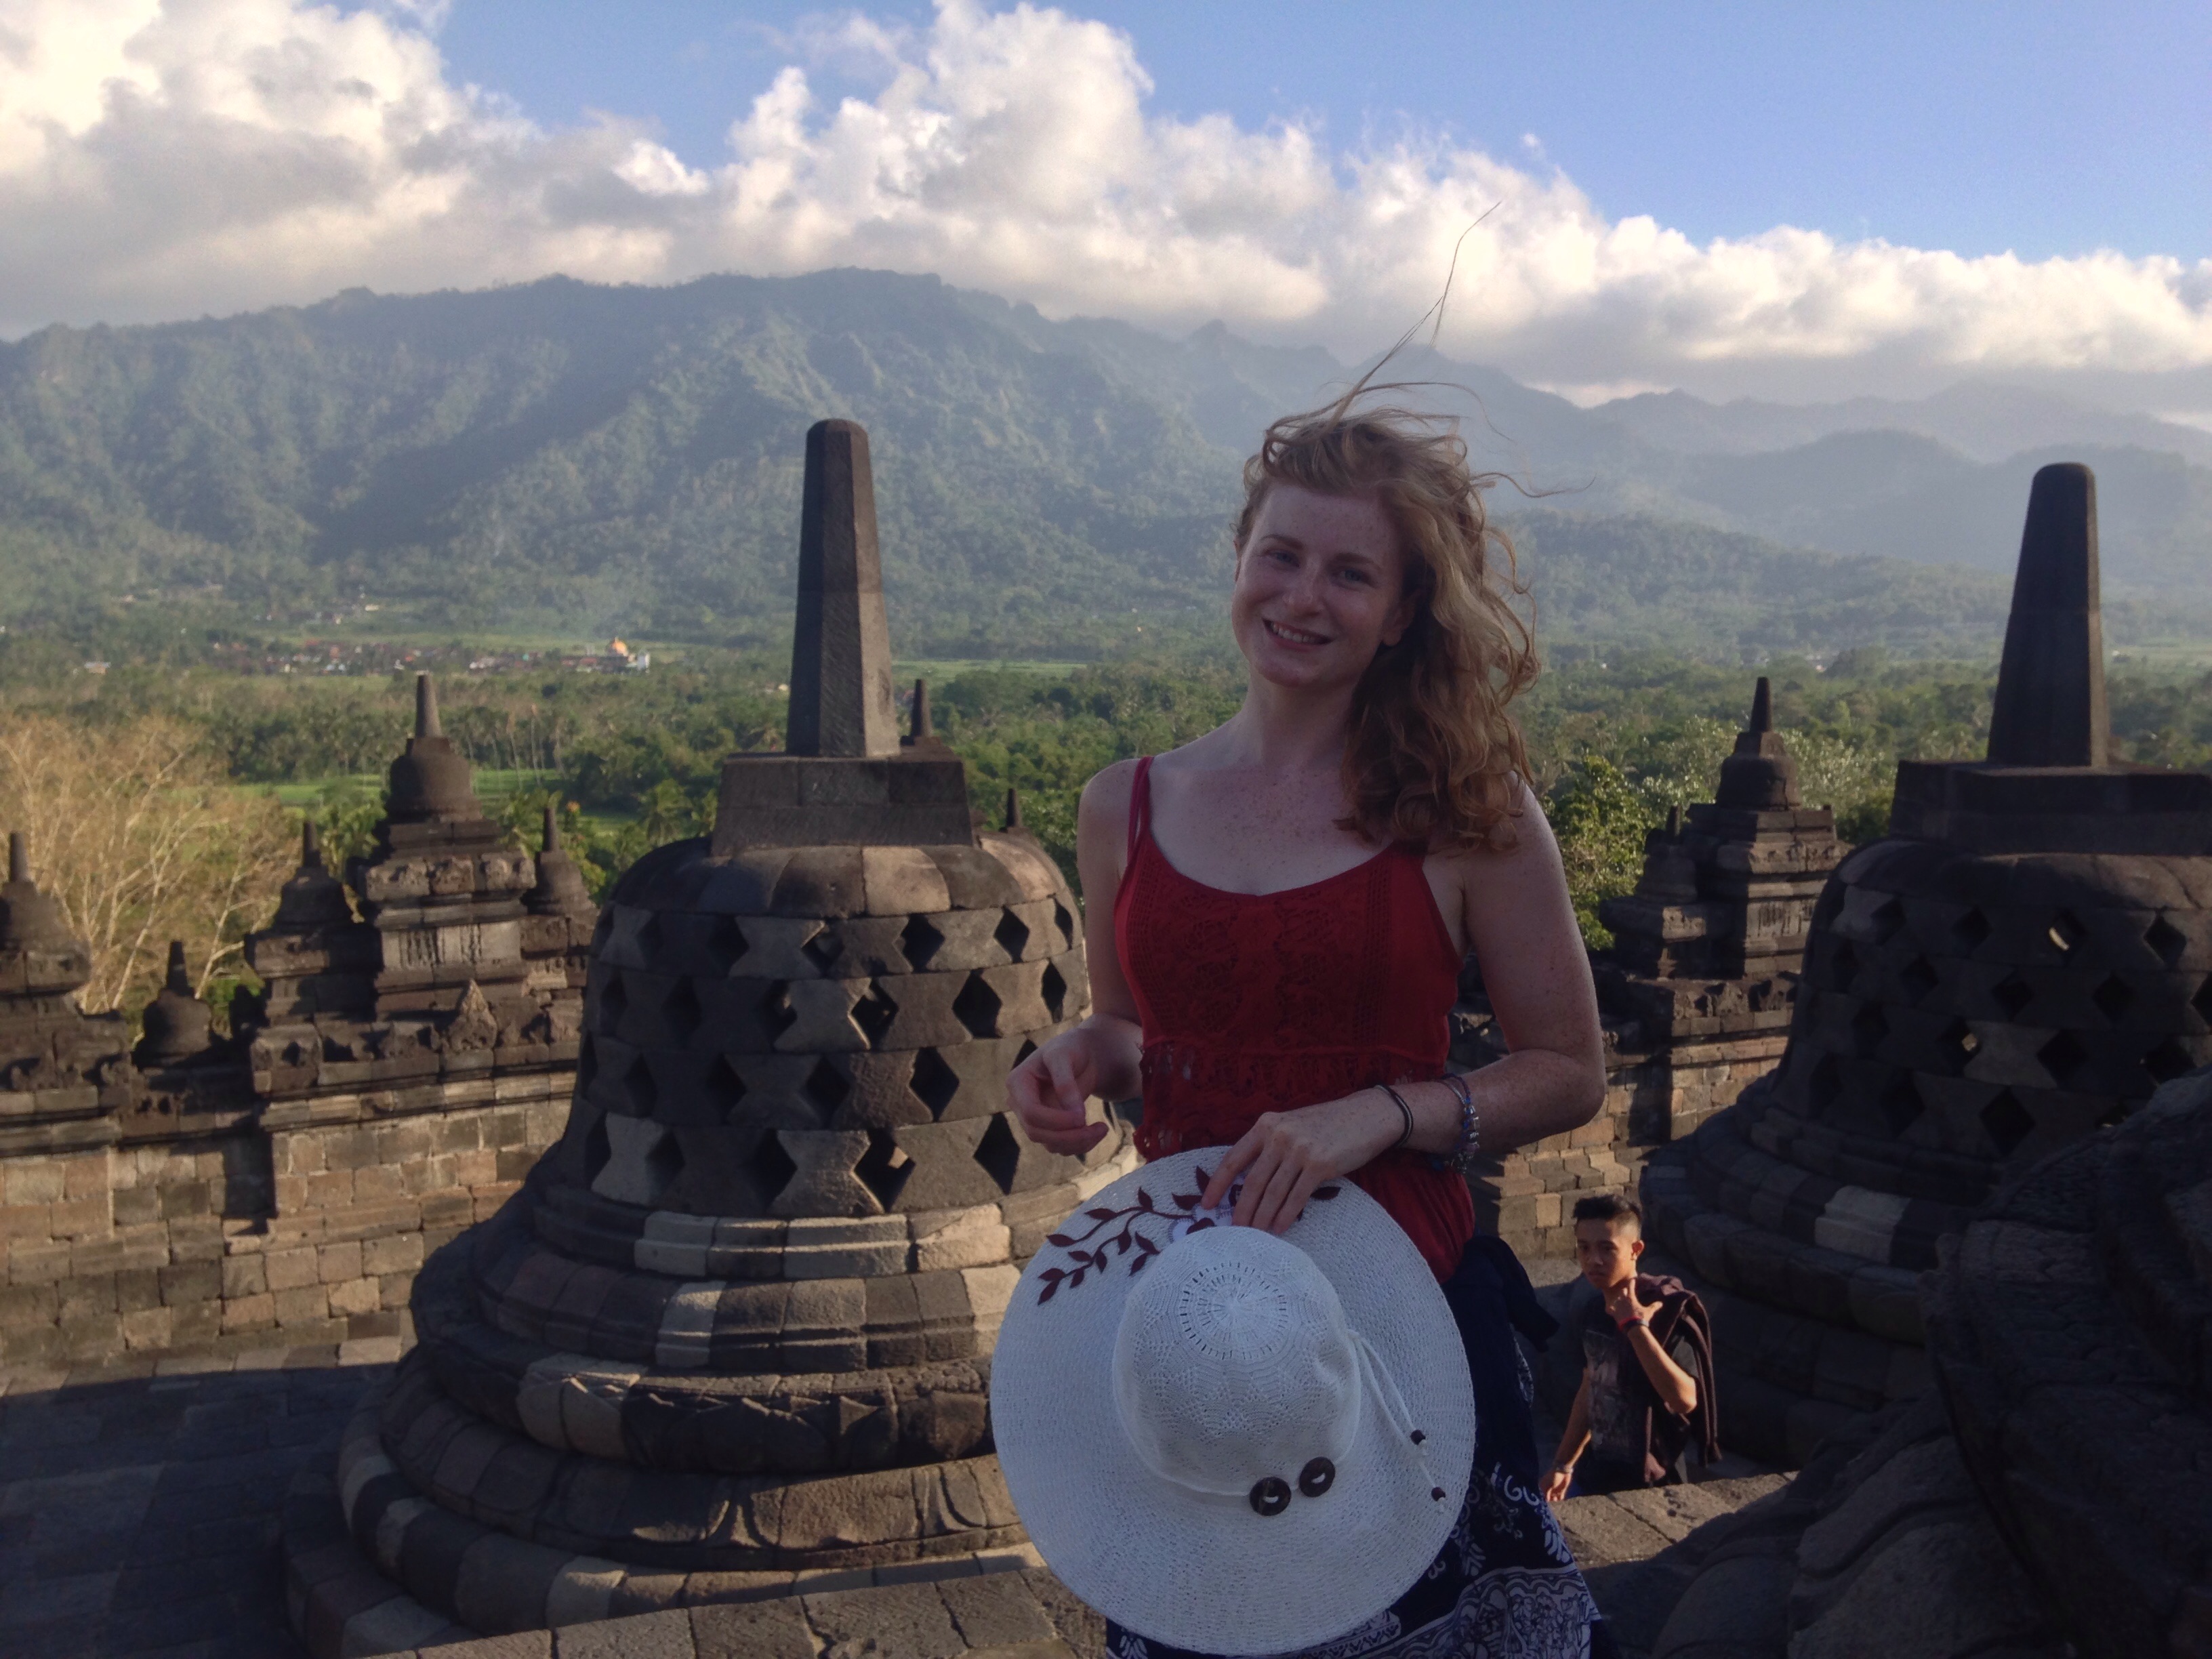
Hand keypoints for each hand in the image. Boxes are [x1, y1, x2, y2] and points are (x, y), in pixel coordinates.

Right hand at [1006, 1027, 1111, 1156]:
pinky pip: (1060, 1146)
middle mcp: (1020, 1103)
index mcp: (1018, 1082)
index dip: (1055, 1120)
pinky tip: (1096, 1132)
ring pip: (1049, 1144)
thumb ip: (1066, 1082)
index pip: (1030, 1111)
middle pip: (1037, 1132)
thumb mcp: (1065, 1056)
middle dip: (1069, 1136)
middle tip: (1101, 1129)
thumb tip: (1074, 1115)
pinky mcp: (1047, 1128)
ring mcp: (1032, 1118)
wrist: (1083, 1055)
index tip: (1082, 1117)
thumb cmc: (1071, 1048)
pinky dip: (1080, 1145)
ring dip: (1077, 1143)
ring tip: (1103, 1129)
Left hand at [1199, 1089, 1400, 1234]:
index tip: (1207, 1204)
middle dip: (1241, 1209)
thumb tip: (1248, 1181)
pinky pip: (1296, 1197)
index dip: (1217, 1183)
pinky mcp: (1320, 1165)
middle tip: (1234, 1229)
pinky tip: (1279, 1228)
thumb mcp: (1291, 1125)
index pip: (1234, 1158)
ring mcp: (1299, 1150)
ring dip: (1262, 1217)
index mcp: (1266, 1125)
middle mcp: (1279, 1136)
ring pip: (1272, 1193)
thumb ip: (1270, 1145)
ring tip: (1255, 1234)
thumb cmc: (1327, 1124)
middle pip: (1251, 1181)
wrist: (1367, 1116)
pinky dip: (1285, 1216)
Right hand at [1543, 1463, 1572, 1504]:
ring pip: (1555, 1497)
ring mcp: (1556, 1489)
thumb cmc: (1553, 1477)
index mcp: (1544, 1486)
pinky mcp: (1561, 1490)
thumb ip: (1547, 1493)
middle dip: (1551, 1498)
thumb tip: (1547, 1500)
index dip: (1546, 1497)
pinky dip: (1560, 1497)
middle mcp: (1550, 1488)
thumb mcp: (1548, 1485)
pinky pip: (1560, 1496)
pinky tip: (1561, 1496)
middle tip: (1554, 1498)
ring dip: (1556, 1498)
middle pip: (1550, 1496)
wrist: (1562, 1471)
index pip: (1544, 1494)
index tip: (1549, 1498)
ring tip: (1557, 1497)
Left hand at [1602, 1277, 1656, 1327]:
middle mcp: (1623, 1300)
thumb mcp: (1649, 1311)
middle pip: (1622, 1291)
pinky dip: (1611, 1309)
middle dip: (1624, 1290)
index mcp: (1631, 1298)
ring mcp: (1617, 1306)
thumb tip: (1661, 1303)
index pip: (1630, 1286)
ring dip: (1618, 1299)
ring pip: (1616, 1299)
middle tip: (1626, 1290)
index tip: (1632, 1279)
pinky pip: (1610, 1309)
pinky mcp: (1614, 1313)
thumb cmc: (1641, 1318)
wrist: (1633, 1328)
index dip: (1631, 1282)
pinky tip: (1610, 1309)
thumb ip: (1654, 1306)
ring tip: (1620, 1300)